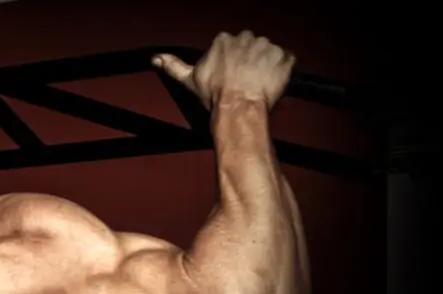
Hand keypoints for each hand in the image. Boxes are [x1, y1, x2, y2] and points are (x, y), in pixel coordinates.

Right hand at [154, 31, 294, 109]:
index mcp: (224, 39)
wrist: (239, 107)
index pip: (231, 44)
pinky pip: (287, 59)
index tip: (231, 73)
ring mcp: (267, 46)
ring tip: (259, 82)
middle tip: (245, 79)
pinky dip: (283, 69)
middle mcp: (247, 37)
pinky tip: (273, 81)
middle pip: (250, 45)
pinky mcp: (284, 57)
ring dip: (266, 64)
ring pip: (268, 52)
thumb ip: (173, 65)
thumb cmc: (215, 94)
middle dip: (250, 59)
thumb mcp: (190, 79)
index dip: (232, 60)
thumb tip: (155, 58)